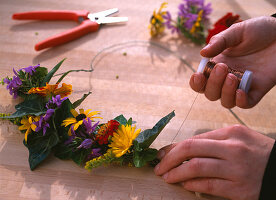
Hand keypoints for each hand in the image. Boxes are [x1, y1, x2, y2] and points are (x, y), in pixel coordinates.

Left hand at [154, 125, 274, 199]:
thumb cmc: (258, 153)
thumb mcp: (238, 139)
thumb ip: (213, 142)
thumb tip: (183, 149)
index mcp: (231, 133)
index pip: (194, 139)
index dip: (174, 147)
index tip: (162, 154)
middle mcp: (233, 148)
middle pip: (191, 149)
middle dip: (169, 158)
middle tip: (158, 166)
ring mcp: (236, 169)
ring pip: (196, 168)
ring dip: (176, 173)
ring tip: (166, 177)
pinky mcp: (239, 189)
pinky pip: (208, 185)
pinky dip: (192, 185)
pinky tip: (184, 185)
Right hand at [190, 16, 275, 107]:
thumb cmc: (259, 31)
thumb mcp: (237, 32)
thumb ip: (220, 42)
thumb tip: (202, 53)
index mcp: (218, 65)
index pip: (202, 82)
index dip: (197, 83)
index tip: (199, 76)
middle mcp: (227, 78)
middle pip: (211, 93)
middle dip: (213, 84)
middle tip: (223, 67)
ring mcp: (242, 85)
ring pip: (226, 101)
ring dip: (225, 93)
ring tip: (232, 77)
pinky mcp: (257, 90)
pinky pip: (245, 104)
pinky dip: (240, 101)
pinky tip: (241, 91)